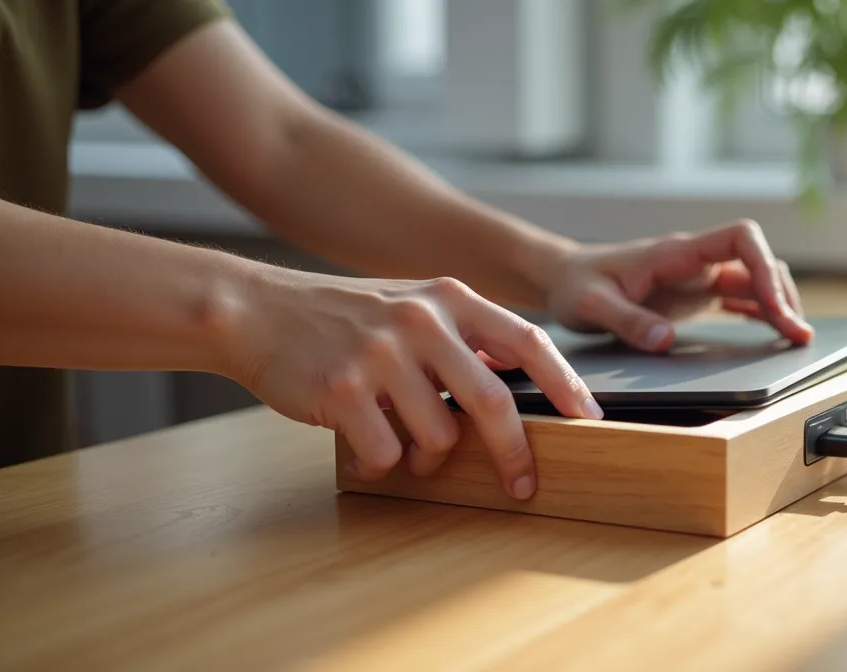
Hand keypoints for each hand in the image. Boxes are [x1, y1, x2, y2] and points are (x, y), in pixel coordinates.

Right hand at [224, 269, 602, 498]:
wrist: (257, 312)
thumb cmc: (344, 318)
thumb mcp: (412, 307)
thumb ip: (463, 338)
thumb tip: (520, 382)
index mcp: (448, 298)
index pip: (527, 341)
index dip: (564, 383)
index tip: (589, 420)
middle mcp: (421, 321)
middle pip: (493, 403)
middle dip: (515, 454)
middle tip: (523, 484)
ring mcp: (381, 354)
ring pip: (437, 439)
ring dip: (424, 456)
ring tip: (399, 438)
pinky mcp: (342, 389)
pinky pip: (386, 454)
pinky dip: (379, 462)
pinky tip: (358, 440)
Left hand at [545, 219, 813, 350]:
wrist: (563, 278)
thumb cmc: (576, 285)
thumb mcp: (591, 306)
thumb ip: (626, 321)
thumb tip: (665, 340)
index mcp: (675, 254)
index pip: (740, 239)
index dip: (764, 268)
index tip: (772, 307)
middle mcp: (694, 260)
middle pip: (758, 261)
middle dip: (782, 294)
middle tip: (796, 335)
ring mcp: (697, 276)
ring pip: (754, 278)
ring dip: (778, 304)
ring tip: (796, 338)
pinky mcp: (695, 294)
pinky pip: (740, 295)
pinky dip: (761, 311)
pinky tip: (776, 331)